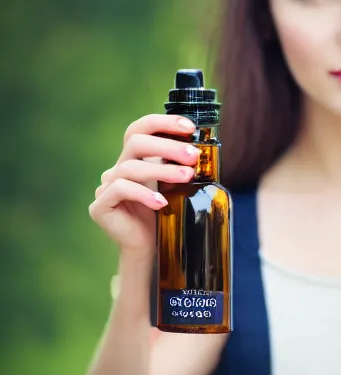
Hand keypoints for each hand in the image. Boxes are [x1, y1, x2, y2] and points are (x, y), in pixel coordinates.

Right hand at [88, 114, 200, 253]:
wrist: (147, 247)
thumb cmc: (162, 215)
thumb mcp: (173, 186)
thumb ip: (178, 166)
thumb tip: (202, 148)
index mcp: (133, 159)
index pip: (141, 130)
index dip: (162, 123)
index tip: (189, 127)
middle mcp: (117, 168)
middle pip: (135, 143)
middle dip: (167, 146)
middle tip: (192, 155)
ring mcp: (105, 186)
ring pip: (131, 167)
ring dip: (162, 171)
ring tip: (187, 177)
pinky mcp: (100, 206)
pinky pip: (121, 190)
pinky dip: (144, 194)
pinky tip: (162, 202)